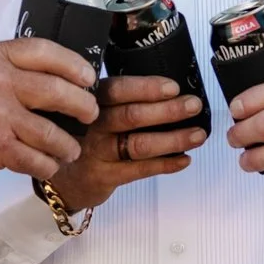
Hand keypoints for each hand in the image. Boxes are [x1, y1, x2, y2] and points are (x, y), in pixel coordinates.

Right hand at [0, 38, 97, 180]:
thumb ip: (15, 68)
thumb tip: (62, 78)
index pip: (46, 52)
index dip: (74, 64)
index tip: (88, 77)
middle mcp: (0, 83)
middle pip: (57, 91)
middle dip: (82, 106)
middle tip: (89, 114)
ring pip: (51, 132)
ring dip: (67, 145)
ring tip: (70, 149)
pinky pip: (35, 159)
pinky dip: (47, 165)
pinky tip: (48, 165)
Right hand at [41, 76, 207, 211]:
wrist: (65, 176)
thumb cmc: (90, 136)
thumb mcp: (98, 110)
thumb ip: (124, 99)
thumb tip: (173, 92)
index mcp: (93, 101)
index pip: (118, 90)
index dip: (146, 88)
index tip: (173, 87)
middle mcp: (92, 125)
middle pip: (131, 116)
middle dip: (167, 110)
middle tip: (193, 105)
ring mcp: (97, 152)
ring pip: (138, 144)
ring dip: (173, 139)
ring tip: (198, 135)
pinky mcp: (104, 176)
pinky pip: (139, 170)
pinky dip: (165, 164)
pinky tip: (184, 159)